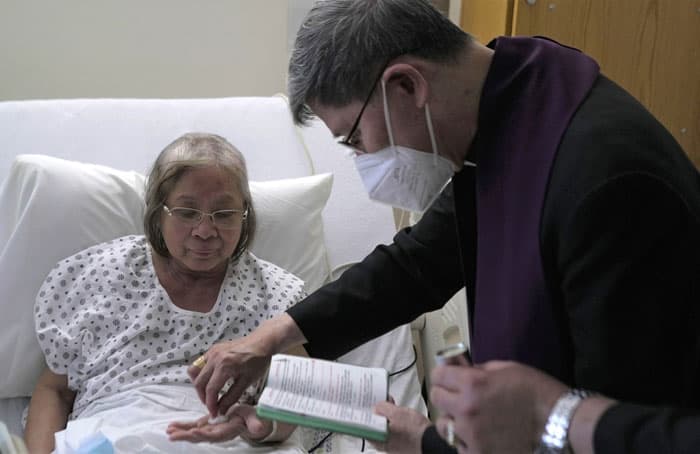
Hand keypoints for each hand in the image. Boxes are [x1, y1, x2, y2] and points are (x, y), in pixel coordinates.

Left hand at [166, 404, 272, 442]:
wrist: (247, 420)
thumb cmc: (250, 418)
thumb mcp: (254, 418)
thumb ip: (255, 423)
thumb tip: (259, 427)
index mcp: (227, 431)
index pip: (215, 435)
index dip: (205, 434)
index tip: (195, 432)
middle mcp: (216, 433)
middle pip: (200, 437)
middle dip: (186, 436)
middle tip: (174, 435)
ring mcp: (210, 430)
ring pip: (193, 433)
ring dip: (181, 432)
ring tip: (169, 431)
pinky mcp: (206, 425)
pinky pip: (192, 427)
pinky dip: (182, 426)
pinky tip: (171, 427)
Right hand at [189, 313, 304, 416]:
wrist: (262, 342)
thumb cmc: (258, 360)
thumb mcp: (247, 382)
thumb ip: (232, 397)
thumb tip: (221, 410)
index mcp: (224, 365)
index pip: (210, 390)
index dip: (210, 404)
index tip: (214, 413)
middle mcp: (215, 357)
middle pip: (199, 382)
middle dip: (203, 397)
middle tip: (212, 405)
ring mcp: (212, 351)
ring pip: (195, 372)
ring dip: (200, 385)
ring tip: (210, 393)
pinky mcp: (213, 349)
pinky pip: (200, 363)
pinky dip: (202, 374)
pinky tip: (212, 380)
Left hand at [371, 399, 430, 453]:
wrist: (432, 441)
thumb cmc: (416, 432)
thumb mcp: (396, 413)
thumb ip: (383, 408)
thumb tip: (377, 406)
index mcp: (377, 439)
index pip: (364, 425)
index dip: (365, 412)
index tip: (366, 403)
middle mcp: (383, 444)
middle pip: (375, 424)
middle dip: (378, 411)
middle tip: (381, 401)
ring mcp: (393, 444)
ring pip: (385, 426)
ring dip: (388, 414)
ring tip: (391, 404)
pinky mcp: (402, 442)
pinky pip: (395, 429)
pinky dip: (396, 420)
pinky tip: (400, 413)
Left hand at [430, 360, 567, 453]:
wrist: (562, 425)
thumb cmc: (538, 393)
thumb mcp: (507, 369)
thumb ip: (478, 370)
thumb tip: (460, 370)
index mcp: (473, 383)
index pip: (438, 375)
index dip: (444, 374)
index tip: (449, 377)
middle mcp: (466, 409)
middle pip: (437, 398)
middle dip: (446, 394)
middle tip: (459, 396)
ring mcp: (471, 435)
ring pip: (444, 425)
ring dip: (452, 419)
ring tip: (469, 419)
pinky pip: (458, 446)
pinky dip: (465, 441)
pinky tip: (479, 436)